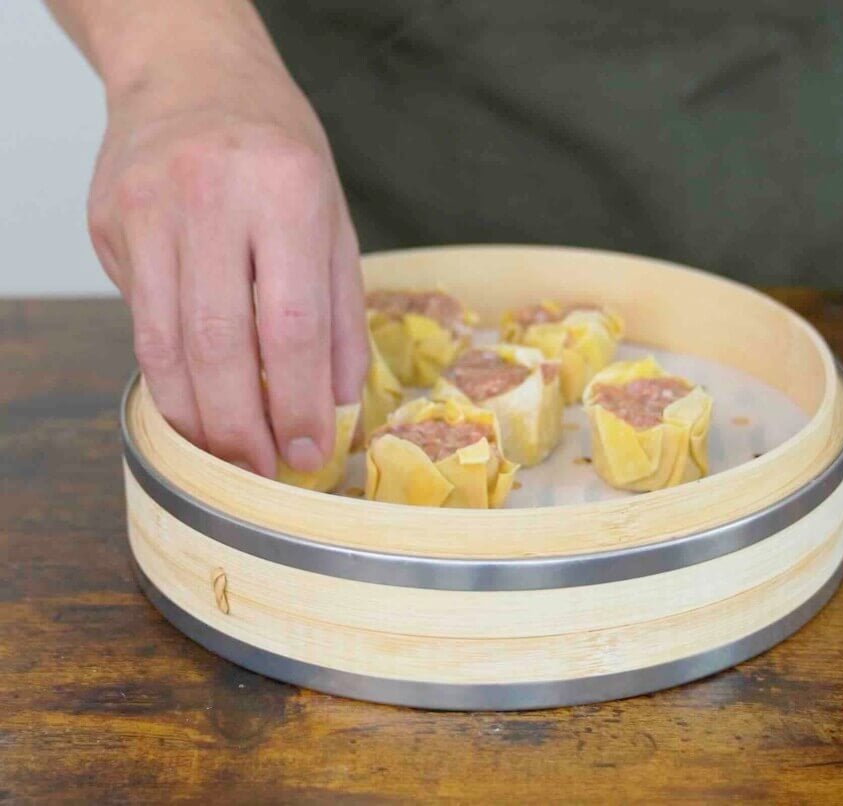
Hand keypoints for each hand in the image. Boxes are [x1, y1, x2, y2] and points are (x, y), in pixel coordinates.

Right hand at [85, 10, 367, 476]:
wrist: (192, 74)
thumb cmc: (276, 151)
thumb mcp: (333, 220)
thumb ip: (340, 313)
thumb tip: (336, 402)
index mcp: (285, 191)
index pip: (292, 324)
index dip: (297, 401)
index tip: (307, 450)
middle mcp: (210, 195)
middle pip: (221, 344)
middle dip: (242, 426)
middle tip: (261, 467)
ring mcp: (147, 207)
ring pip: (166, 344)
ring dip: (197, 417)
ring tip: (226, 454)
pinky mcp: (109, 223)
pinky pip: (141, 320)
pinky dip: (169, 375)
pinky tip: (194, 402)